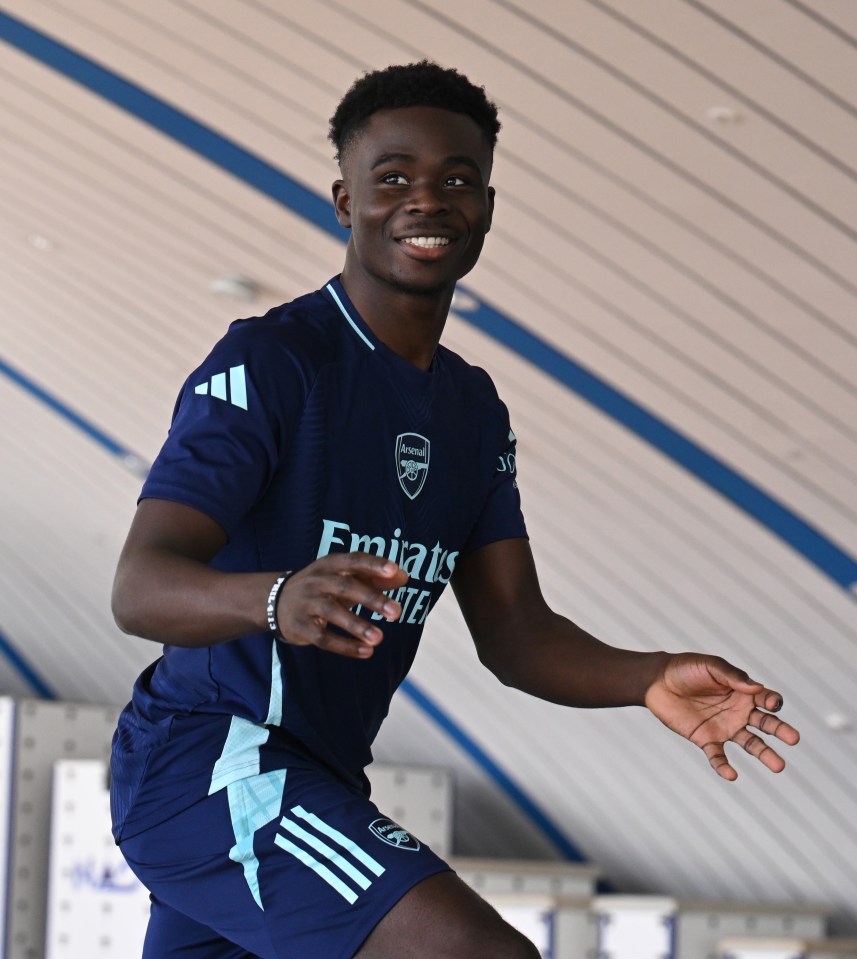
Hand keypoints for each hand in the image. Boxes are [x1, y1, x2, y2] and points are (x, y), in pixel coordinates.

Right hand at [276, 553, 408, 657]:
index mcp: (330, 564)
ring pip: (333, 613)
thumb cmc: (322, 587)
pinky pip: (323, 638)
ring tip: (380, 638)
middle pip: (346, 587)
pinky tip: (367, 652)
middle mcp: (317, 581)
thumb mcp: (343, 576)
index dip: (374, 564)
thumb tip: (404, 577)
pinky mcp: (301, 627)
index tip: (394, 570)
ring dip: (358, 626)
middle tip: (397, 612)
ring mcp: (307, 604)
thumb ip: (373, 577)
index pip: (354, 560)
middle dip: (372, 599)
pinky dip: (345, 646)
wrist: (275, 600)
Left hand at [644, 653, 799, 780]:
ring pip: (750, 744)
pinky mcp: (707, 739)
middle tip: (793, 738)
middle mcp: (739, 712)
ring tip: (779, 766)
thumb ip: (732, 675)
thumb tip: (757, 687)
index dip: (772, 702)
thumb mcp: (709, 666)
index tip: (772, 704)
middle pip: (766, 723)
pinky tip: (731, 775)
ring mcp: (725, 727)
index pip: (767, 699)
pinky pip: (718, 756)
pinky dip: (724, 766)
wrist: (657, 682)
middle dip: (780, 731)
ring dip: (764, 754)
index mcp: (743, 692)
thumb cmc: (686, 669)